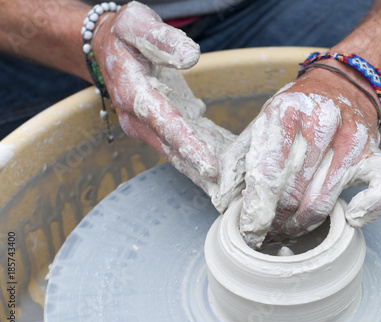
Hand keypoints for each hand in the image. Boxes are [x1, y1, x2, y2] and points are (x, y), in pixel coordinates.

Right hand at [92, 2, 234, 194]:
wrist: (107, 50)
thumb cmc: (123, 36)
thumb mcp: (136, 24)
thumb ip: (161, 39)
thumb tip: (191, 56)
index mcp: (133, 92)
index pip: (165, 122)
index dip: (188, 144)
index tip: (209, 165)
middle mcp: (137, 118)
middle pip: (172, 149)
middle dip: (198, 172)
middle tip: (226, 193)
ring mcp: (147, 128)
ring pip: (176, 155)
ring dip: (199, 173)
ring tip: (227, 191)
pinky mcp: (158, 130)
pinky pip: (180, 148)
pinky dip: (199, 160)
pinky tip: (223, 173)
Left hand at [216, 62, 380, 248]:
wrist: (341, 85)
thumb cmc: (296, 111)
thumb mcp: (260, 123)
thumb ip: (238, 159)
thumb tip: (223, 199)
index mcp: (286, 110)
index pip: (267, 173)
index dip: (257, 210)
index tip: (250, 231)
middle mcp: (322, 120)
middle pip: (293, 192)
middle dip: (276, 221)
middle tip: (266, 233)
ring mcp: (352, 137)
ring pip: (324, 200)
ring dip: (303, 225)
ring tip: (288, 230)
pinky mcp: (376, 151)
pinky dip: (370, 209)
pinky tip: (350, 218)